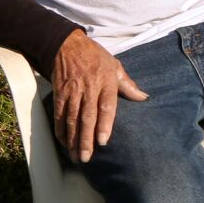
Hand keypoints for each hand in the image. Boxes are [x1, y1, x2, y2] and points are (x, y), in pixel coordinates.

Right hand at [51, 29, 147, 163]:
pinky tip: (64, 142)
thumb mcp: (115, 66)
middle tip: (87, 157)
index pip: (105, 106)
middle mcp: (88, 88)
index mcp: (105, 82)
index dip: (104, 125)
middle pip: (87, 117)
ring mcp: (72, 92)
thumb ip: (128, 85)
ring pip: (72, 119)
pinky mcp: (59, 93)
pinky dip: (61, 130)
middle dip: (86, 139)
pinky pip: (59, 115)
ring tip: (76, 156)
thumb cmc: (95, 57)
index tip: (103, 141)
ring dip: (73, 139)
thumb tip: (144, 98)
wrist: (67, 45)